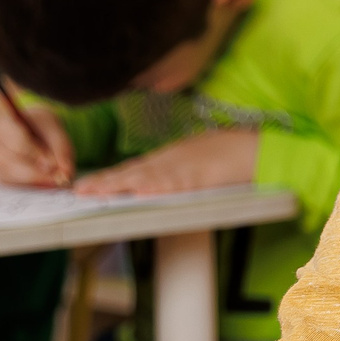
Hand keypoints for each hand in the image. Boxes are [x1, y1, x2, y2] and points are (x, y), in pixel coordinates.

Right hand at [0, 109, 73, 185]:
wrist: (25, 127)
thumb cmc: (40, 127)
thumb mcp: (55, 130)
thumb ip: (61, 149)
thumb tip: (65, 173)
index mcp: (2, 125)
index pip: (17, 144)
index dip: (36, 156)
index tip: (54, 164)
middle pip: (9, 164)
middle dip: (36, 174)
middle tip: (58, 179)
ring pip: (7, 177)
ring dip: (33, 183)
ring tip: (54, 182)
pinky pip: (8, 184)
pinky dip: (27, 186)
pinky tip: (43, 184)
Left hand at [75, 127, 257, 195]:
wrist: (259, 148)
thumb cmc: (234, 151)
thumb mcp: (200, 155)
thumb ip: (180, 165)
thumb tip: (163, 177)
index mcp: (172, 157)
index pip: (135, 168)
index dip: (111, 176)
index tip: (89, 182)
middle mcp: (173, 160)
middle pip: (133, 172)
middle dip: (106, 181)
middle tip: (80, 189)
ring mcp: (185, 168)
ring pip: (146, 177)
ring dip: (120, 185)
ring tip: (96, 192)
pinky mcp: (201, 177)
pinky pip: (175, 184)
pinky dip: (156, 188)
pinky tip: (140, 192)